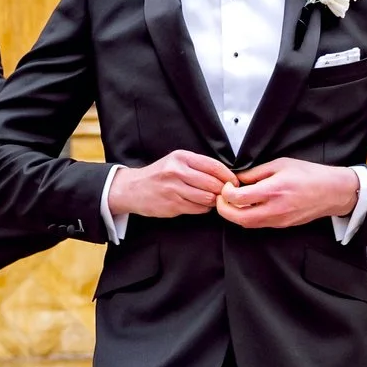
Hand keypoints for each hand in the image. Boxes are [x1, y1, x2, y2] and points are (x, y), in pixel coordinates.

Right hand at [110, 150, 237, 218]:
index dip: (228, 176)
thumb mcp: (176, 162)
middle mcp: (177, 171)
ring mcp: (174, 189)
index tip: (234, 182)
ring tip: (212, 199)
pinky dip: (203, 208)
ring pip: (207, 197)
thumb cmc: (158, 176)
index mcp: (181, 157)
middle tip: (226, 193)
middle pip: (213, 183)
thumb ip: (198, 166)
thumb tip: (225, 175)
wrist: (132, 188)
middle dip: (223, 190)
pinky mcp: (172, 204)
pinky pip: (197, 208)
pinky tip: (199, 205)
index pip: (214, 166)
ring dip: (214, 201)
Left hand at [216, 158, 361, 228]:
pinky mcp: (282, 225)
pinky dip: (247, 217)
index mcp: (273, 190)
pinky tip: (248, 206)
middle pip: (238, 217)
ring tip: (233, 201)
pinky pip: (258, 224)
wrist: (332, 192)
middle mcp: (274, 209)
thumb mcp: (281, 164)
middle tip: (221, 197)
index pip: (238, 197)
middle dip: (223, 209)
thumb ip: (256, 172)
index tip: (227, 185)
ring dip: (234, 215)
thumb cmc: (309, 174)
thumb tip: (238, 178)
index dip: (226, 192)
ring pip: (247, 224)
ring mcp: (278, 220)